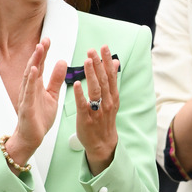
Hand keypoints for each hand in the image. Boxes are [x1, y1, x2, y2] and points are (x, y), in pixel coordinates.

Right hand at [8, 39, 66, 171]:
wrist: (31, 138)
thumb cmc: (40, 117)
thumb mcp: (52, 95)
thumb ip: (56, 79)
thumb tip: (62, 62)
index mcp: (36, 85)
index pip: (40, 65)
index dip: (43, 52)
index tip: (47, 40)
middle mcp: (29, 89)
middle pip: (33, 67)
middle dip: (38, 53)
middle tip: (44, 40)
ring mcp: (27, 97)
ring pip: (29, 77)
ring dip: (34, 62)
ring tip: (39, 49)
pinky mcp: (27, 107)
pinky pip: (28, 92)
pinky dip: (31, 80)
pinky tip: (34, 70)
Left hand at [73, 46, 119, 175]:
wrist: (102, 144)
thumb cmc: (104, 120)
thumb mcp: (111, 99)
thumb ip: (111, 81)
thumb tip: (114, 63)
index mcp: (112, 96)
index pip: (110, 75)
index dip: (107, 61)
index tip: (104, 47)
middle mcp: (107, 102)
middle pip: (103, 80)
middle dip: (98, 64)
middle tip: (92, 50)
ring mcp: (97, 111)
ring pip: (95, 90)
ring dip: (91, 75)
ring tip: (87, 61)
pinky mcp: (87, 119)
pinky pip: (84, 105)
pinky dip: (81, 94)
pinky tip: (77, 84)